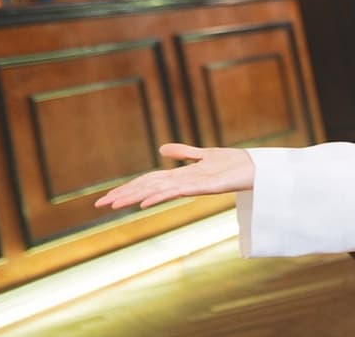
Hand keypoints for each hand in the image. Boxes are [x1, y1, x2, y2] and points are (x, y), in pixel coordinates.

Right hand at [94, 143, 254, 209]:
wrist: (255, 167)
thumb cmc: (232, 163)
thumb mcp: (203, 154)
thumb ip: (183, 152)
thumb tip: (161, 149)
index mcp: (180, 176)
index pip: (147, 182)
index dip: (128, 188)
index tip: (107, 197)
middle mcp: (182, 183)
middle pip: (146, 188)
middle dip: (123, 195)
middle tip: (99, 204)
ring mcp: (191, 186)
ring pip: (156, 191)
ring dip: (134, 197)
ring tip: (114, 204)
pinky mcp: (203, 187)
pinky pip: (177, 192)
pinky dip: (159, 196)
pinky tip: (144, 202)